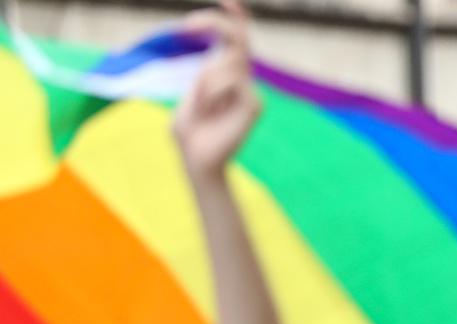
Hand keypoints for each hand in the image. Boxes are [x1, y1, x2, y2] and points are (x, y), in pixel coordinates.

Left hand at [172, 0, 259, 177]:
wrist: (196, 160)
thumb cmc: (190, 132)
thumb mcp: (191, 94)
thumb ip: (205, 77)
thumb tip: (219, 61)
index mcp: (226, 75)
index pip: (236, 40)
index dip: (234, 18)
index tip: (227, 0)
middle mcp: (243, 81)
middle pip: (239, 40)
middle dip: (216, 24)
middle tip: (187, 26)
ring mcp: (251, 93)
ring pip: (228, 63)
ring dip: (204, 79)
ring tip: (201, 105)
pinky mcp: (254, 106)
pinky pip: (231, 81)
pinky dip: (212, 90)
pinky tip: (210, 110)